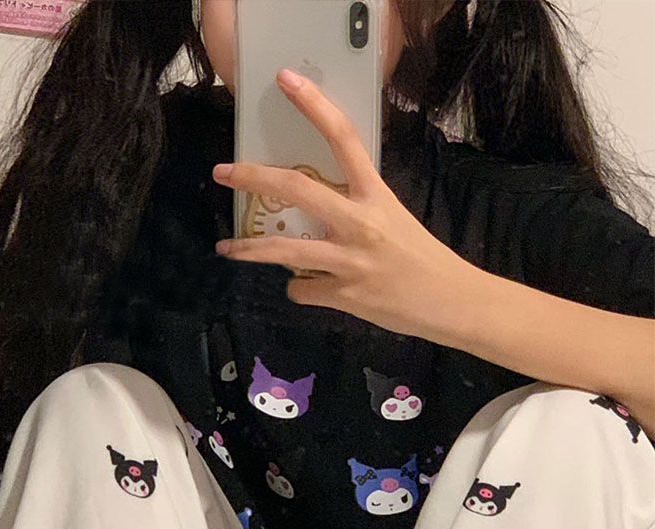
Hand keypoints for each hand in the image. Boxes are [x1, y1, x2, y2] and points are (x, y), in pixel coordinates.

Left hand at [212, 67, 478, 341]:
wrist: (450, 301)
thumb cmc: (421, 258)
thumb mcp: (393, 218)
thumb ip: (355, 209)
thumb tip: (314, 211)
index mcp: (376, 195)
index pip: (343, 138)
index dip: (314, 105)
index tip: (286, 81)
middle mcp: (360, 222)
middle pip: (296, 189)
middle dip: (252, 178)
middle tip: (222, 173)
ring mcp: (349, 261)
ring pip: (284, 252)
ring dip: (248, 250)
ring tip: (226, 249)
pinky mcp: (343, 295)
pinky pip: (301, 289)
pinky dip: (300, 289)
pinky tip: (312, 289)